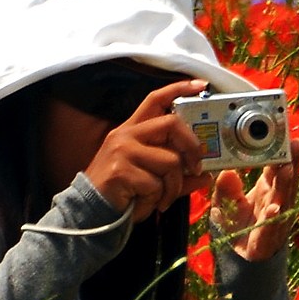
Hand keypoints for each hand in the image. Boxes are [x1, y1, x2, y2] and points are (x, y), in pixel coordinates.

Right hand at [80, 79, 206, 222]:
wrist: (92, 214)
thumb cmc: (124, 195)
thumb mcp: (154, 181)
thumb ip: (178, 176)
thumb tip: (205, 175)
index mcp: (132, 131)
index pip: (155, 100)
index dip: (178, 89)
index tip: (200, 85)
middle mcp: (126, 135)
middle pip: (171, 124)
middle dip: (192, 147)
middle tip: (196, 168)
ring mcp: (122, 150)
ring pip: (170, 161)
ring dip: (173, 186)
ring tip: (163, 199)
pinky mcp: (121, 170)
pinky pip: (156, 183)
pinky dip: (158, 199)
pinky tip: (147, 204)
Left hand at [213, 147, 297, 261]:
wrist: (241, 255)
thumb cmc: (239, 223)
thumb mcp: (226, 201)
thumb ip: (226, 188)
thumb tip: (226, 173)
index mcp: (268, 188)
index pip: (277, 167)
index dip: (282, 152)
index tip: (287, 136)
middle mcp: (276, 200)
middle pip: (286, 180)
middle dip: (291, 162)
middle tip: (294, 144)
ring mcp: (275, 219)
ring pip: (284, 200)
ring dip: (287, 185)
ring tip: (288, 169)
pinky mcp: (267, 238)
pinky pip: (271, 226)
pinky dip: (273, 218)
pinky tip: (275, 208)